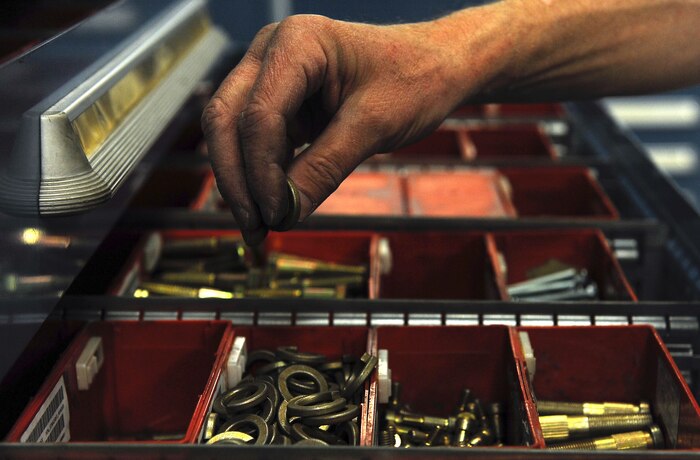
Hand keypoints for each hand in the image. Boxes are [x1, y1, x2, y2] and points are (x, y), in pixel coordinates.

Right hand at [202, 13, 493, 244]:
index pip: (259, 114)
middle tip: (254, 228)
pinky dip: (261, 176)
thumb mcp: (374, 125)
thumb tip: (285, 215)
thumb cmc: (416, 78)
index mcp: (297, 43)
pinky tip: (272, 208)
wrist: (439, 66)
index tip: (278, 214)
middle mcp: (273, 53)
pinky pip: (258, 142)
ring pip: (233, 133)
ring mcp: (273, 77)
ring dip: (243, 182)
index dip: (261, 171)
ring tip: (260, 228)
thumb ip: (326, 168)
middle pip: (227, 120)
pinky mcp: (283, 103)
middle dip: (237, 179)